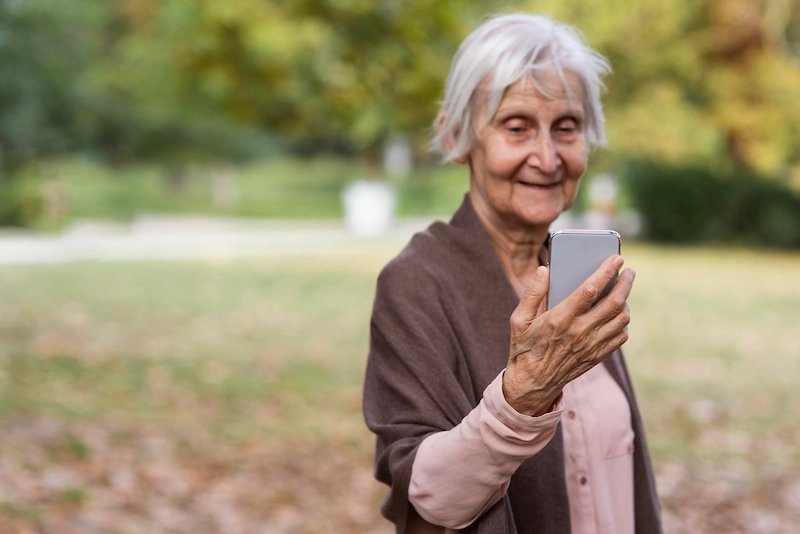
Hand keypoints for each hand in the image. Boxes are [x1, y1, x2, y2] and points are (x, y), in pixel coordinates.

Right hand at [502, 255, 634, 415]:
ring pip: (621, 319)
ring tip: (623, 291)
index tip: (616, 258)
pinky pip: (620, 337)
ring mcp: (591, 346)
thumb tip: (545, 270)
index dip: (606, 272)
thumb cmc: (524, 347)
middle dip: (625, 283)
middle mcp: (579, 332)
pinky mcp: (597, 356)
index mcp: (559, 319)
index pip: (590, 290)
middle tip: (629, 271)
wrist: (532, 384)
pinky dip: (623, 322)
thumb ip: (532, 293)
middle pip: (614, 303)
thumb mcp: (518, 319)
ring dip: (626, 301)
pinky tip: (617, 314)